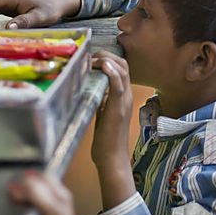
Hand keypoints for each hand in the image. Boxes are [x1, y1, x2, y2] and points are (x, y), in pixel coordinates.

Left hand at [90, 51, 135, 208]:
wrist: (112, 159)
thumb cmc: (105, 140)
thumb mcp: (103, 114)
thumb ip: (101, 100)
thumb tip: (90, 87)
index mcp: (123, 97)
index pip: (121, 67)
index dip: (107, 57)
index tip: (91, 58)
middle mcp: (126, 96)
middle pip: (123, 63)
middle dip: (106, 54)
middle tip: (89, 57)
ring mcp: (124, 102)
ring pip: (122, 69)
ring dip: (106, 60)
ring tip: (91, 61)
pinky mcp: (118, 109)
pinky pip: (118, 84)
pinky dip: (111, 71)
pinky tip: (101, 66)